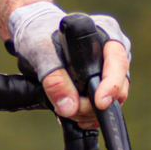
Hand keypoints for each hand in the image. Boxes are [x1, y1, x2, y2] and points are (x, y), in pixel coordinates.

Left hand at [8, 2, 130, 129]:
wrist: (33, 39)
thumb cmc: (39, 34)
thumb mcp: (41, 51)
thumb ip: (54, 78)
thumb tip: (69, 108)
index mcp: (107, 32)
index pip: (118, 61)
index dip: (111, 85)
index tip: (99, 102)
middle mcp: (114, 53)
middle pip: (117, 87)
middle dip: (92, 104)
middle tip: (69, 109)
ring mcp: (110, 71)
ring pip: (110, 102)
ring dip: (86, 112)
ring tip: (64, 109)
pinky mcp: (102, 87)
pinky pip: (101, 108)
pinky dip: (87, 116)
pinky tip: (72, 116)